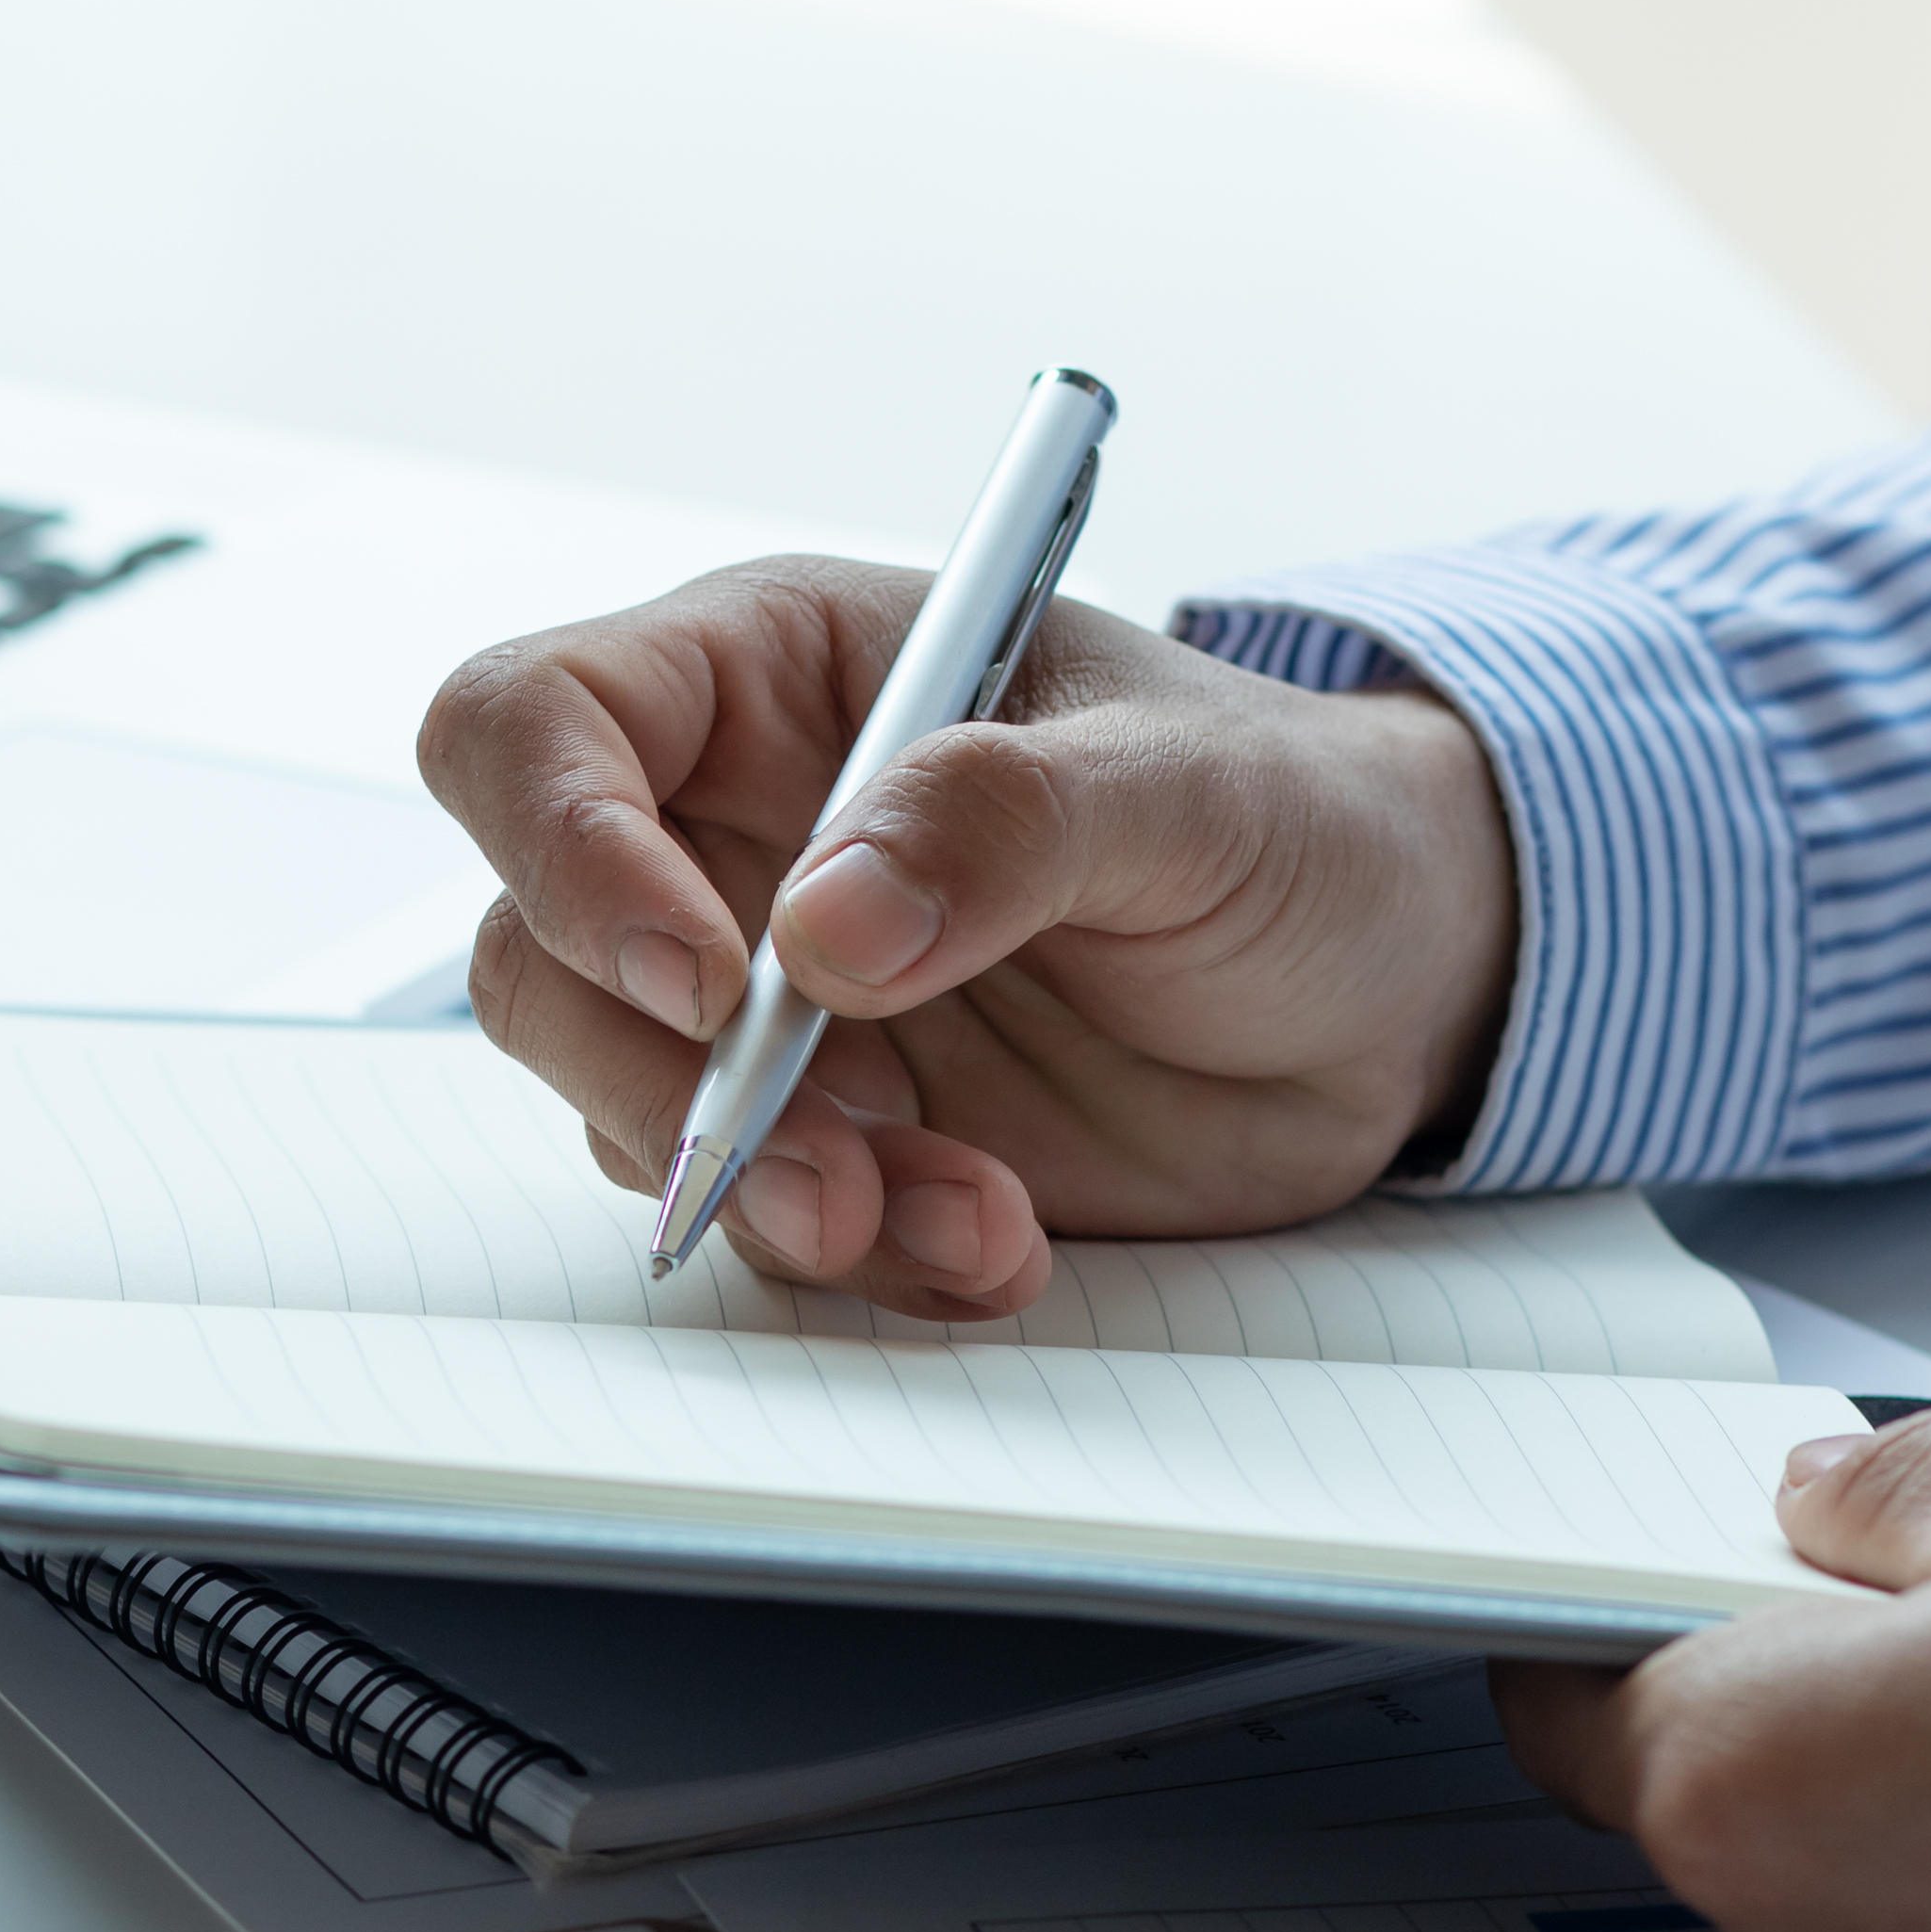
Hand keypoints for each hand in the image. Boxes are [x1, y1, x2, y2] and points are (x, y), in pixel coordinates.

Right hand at [421, 557, 1519, 1317]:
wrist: (1393, 987)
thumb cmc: (1292, 819)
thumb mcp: (1188, 786)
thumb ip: (1004, 822)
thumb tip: (822, 925)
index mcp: (779, 672)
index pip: (540, 722)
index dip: (566, 846)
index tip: (703, 979)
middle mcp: (732, 831)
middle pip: (538, 951)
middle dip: (658, 1085)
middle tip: (820, 1166)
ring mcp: (767, 998)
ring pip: (630, 1111)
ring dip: (777, 1197)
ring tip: (968, 1212)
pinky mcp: (828, 1131)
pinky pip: (759, 1218)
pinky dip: (869, 1259)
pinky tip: (999, 1241)